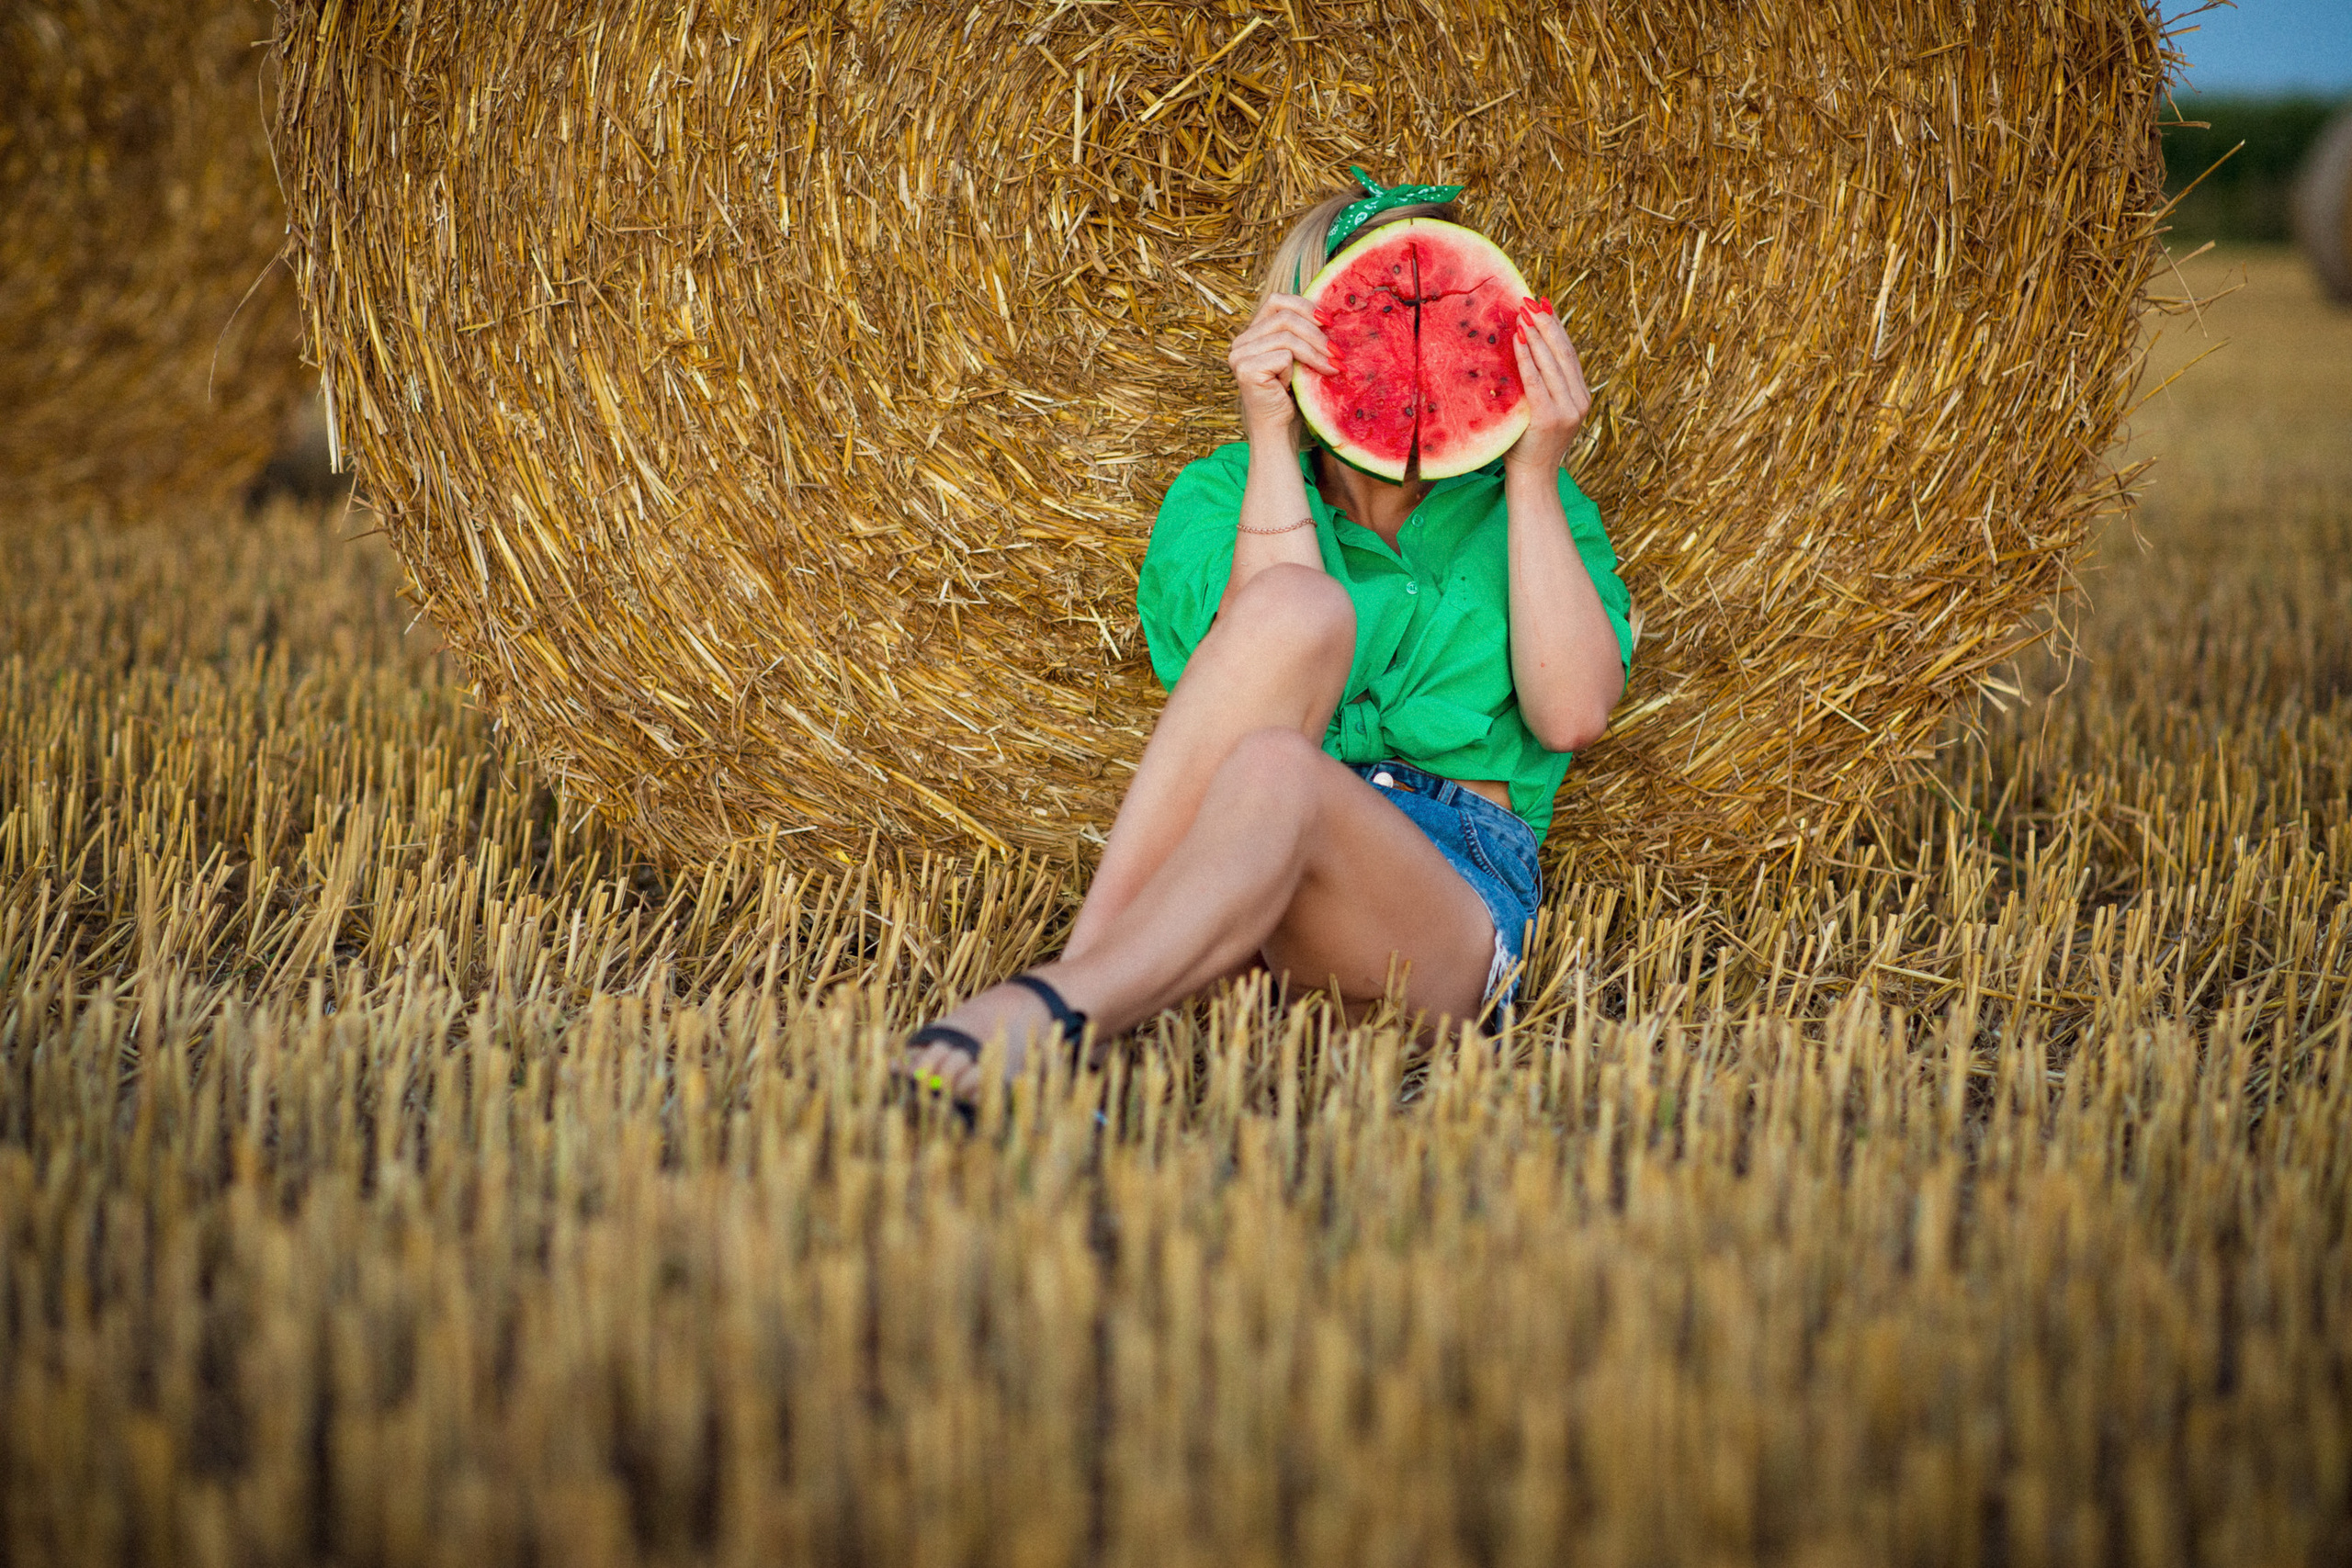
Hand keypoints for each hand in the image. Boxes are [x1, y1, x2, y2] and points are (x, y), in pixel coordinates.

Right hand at [1227, 292, 1334, 436]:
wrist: (1279, 433)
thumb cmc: (1292, 398)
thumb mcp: (1299, 359)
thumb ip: (1303, 334)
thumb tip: (1330, 312)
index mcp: (1252, 334)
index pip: (1277, 301)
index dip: (1305, 306)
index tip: (1330, 322)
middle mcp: (1241, 342)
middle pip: (1284, 315)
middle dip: (1316, 332)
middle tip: (1338, 352)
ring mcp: (1239, 355)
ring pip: (1286, 335)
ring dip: (1315, 352)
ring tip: (1333, 367)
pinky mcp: (1246, 369)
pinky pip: (1283, 355)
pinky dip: (1297, 369)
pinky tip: (1297, 386)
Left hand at [1504, 297, 1591, 477]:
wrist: (1532, 479)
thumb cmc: (1527, 444)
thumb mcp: (1538, 410)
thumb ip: (1540, 386)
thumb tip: (1522, 349)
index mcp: (1581, 397)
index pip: (1569, 354)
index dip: (1557, 328)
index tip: (1544, 305)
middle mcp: (1579, 401)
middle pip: (1564, 353)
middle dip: (1547, 324)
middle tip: (1531, 301)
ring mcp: (1567, 410)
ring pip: (1552, 363)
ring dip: (1536, 335)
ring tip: (1523, 313)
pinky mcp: (1550, 417)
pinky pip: (1537, 380)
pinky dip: (1527, 358)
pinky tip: (1518, 339)